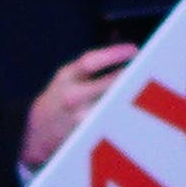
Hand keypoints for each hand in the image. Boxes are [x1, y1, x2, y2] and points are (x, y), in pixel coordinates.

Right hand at [19, 45, 138, 170]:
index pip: (90, 62)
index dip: (113, 54)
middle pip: (108, 86)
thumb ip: (92, 66)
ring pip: (113, 106)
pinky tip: (137, 111)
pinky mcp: (87, 137)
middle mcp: (71, 98)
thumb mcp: (69, 76)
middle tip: (148, 71)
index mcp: (66, 77)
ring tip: (146, 90)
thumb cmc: (61, 97)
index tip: (133, 50)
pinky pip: (112, 123)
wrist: (37, 130)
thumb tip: (128, 52)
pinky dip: (125, 115)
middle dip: (130, 77)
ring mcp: (79, 119)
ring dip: (131, 97)